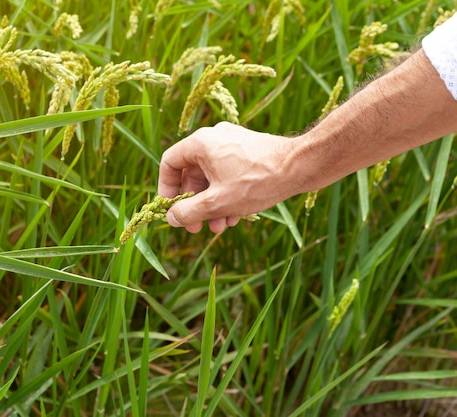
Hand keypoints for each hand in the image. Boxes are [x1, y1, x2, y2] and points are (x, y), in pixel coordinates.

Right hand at [158, 122, 300, 232]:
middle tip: (196, 227)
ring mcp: (232, 143)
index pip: (170, 163)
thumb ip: (188, 212)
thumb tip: (170, 218)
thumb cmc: (257, 181)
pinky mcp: (247, 151)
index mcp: (201, 143)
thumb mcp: (217, 203)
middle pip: (192, 174)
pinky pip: (227, 173)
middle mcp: (214, 138)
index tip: (171, 208)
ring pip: (211, 177)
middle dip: (194, 204)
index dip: (166, 188)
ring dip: (211, 204)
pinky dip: (226, 194)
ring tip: (219, 227)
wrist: (300, 166)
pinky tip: (234, 216)